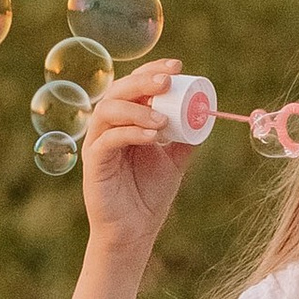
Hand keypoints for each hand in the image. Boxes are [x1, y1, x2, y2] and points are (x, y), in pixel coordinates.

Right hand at [77, 61, 194, 264]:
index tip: (177, 67)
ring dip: (137, 108)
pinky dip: (131, 132)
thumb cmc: (149, 194)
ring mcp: (97, 143)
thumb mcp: (175, 159)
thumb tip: (206, 113)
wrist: (135, 231)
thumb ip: (186, 136)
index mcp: (126, 120)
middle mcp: (108, 127)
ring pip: (108, 110)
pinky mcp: (93, 162)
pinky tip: (153, 135)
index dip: (152, 70)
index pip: (134, 84)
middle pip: (118, 90)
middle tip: (168, 82)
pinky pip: (107, 139)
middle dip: (143, 81)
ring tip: (163, 120)